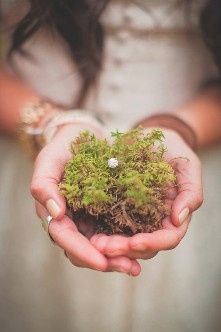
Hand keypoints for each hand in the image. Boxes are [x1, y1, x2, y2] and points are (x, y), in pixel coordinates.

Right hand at [31, 123, 140, 275]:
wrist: (82, 135)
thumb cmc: (63, 146)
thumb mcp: (50, 159)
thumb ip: (44, 185)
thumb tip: (56, 215)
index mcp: (55, 212)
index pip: (65, 238)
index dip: (82, 252)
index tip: (101, 261)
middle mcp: (72, 220)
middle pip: (84, 250)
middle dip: (106, 261)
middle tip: (129, 268)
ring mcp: (89, 219)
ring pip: (101, 247)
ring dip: (118, 258)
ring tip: (137, 265)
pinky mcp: (105, 213)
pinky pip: (115, 232)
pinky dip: (127, 242)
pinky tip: (143, 246)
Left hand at [90, 128, 202, 260]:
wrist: (148, 138)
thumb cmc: (171, 149)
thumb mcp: (186, 165)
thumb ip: (190, 191)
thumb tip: (178, 218)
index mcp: (173, 216)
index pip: (168, 238)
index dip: (152, 243)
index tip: (134, 242)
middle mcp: (155, 222)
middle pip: (143, 247)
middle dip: (124, 249)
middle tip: (103, 246)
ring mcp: (135, 218)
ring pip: (125, 242)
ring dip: (110, 247)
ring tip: (93, 244)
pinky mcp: (117, 210)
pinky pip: (109, 227)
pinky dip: (99, 233)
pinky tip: (87, 234)